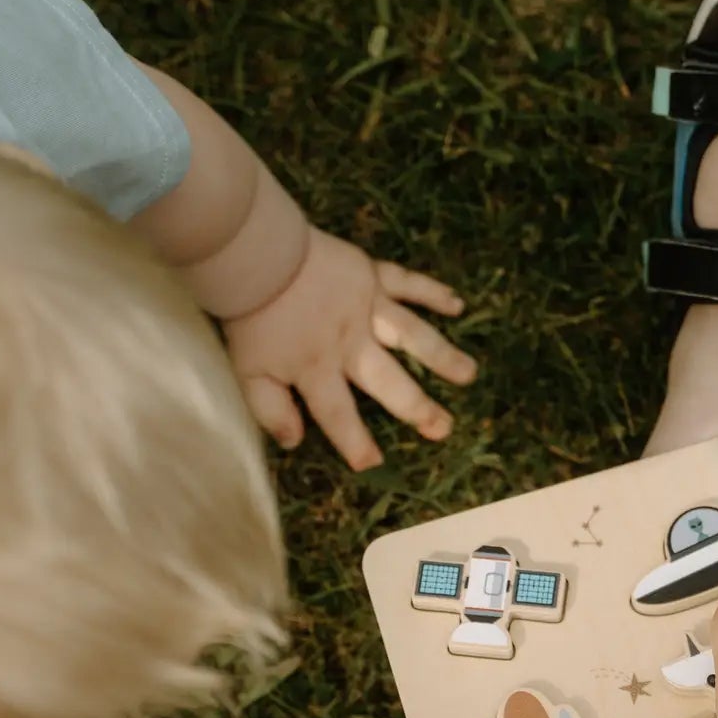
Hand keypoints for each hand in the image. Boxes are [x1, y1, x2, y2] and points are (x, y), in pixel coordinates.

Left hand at [223, 228, 477, 469]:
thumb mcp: (248, 371)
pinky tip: (458, 304)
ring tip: (468, 374)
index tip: (372, 464)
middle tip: (444, 428)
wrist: (255, 254)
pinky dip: (433, 292)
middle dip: (418, 407)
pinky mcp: (371, 275)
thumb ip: (271, 409)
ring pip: (412, 334)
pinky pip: (408, 283)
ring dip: (442, 355)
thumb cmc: (250, 316)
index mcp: (318, 368)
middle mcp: (351, 342)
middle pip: (389, 381)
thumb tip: (295, 441)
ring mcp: (367, 306)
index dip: (355, 441)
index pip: (338, 413)